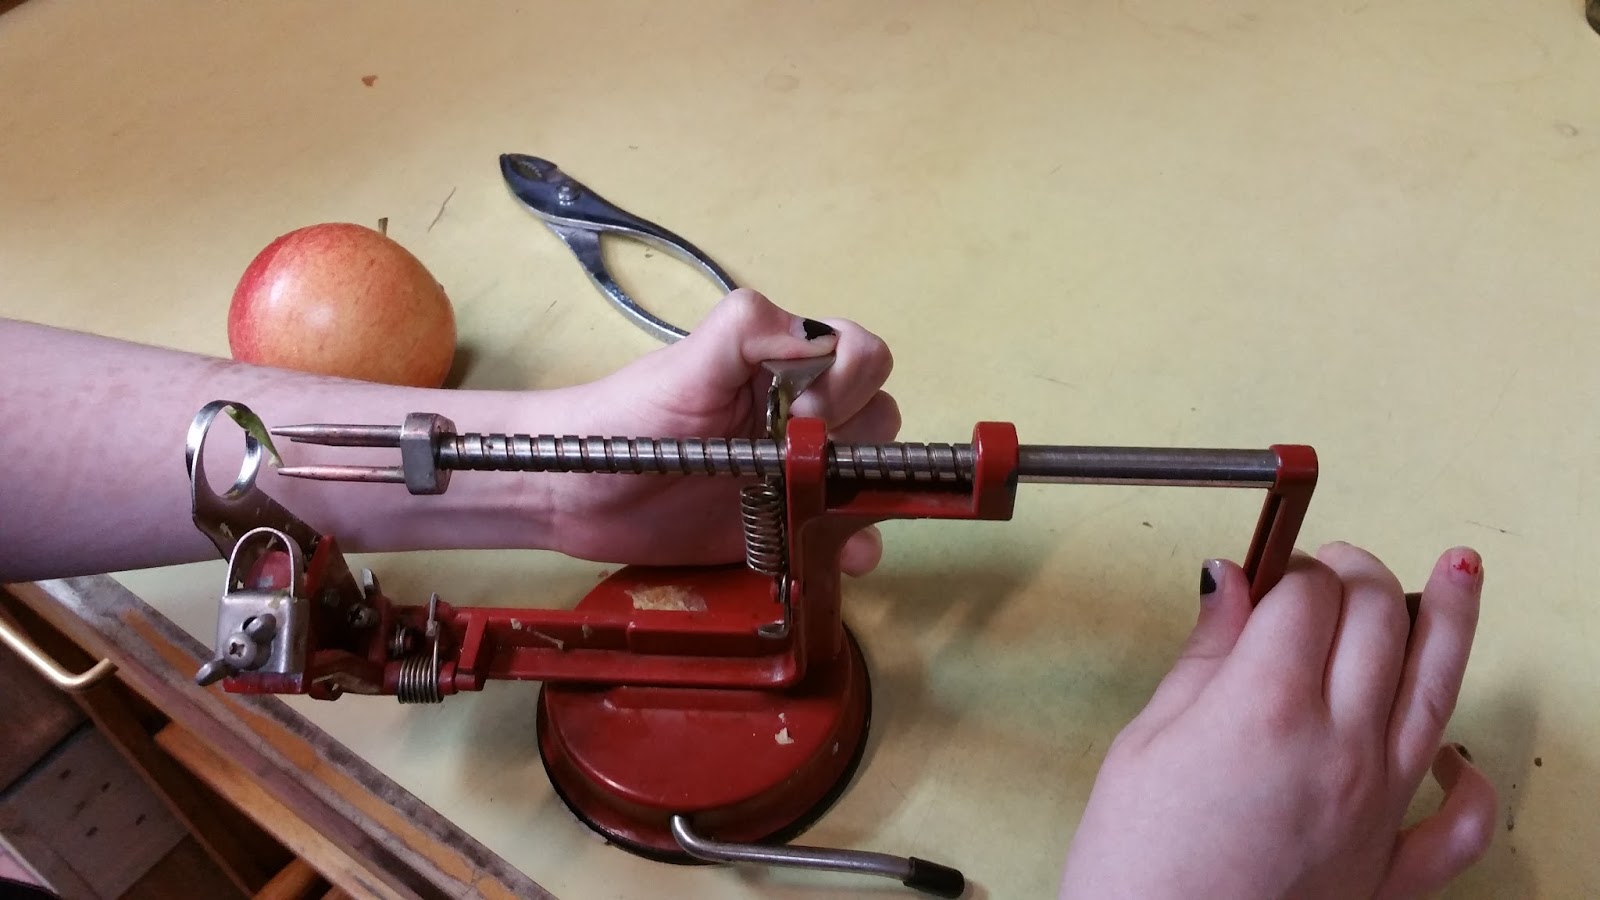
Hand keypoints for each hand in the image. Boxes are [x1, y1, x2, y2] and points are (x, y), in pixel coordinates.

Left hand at [542, 289, 899, 573]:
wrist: (574, 496)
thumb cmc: (624, 421)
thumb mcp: (682, 367)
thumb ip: (745, 330)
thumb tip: (815, 333)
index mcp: (784, 365)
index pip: (862, 357)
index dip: (847, 383)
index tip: (800, 410)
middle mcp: (802, 414)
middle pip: (878, 419)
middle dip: (854, 443)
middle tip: (791, 465)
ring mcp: (797, 474)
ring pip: (871, 477)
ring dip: (863, 496)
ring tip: (822, 512)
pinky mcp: (787, 527)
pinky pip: (845, 535)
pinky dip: (854, 546)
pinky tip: (837, 554)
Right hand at [1058, 544, 1496, 898]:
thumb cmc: (1136, 866)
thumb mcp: (1143, 742)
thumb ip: (1202, 657)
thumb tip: (1230, 584)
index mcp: (1267, 705)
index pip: (1307, 594)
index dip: (1291, 565)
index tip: (1272, 566)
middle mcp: (1339, 745)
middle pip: (1376, 621)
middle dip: (1358, 574)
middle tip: (1333, 566)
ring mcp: (1377, 806)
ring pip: (1438, 689)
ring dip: (1452, 619)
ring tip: (1460, 571)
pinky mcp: (1390, 868)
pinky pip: (1459, 821)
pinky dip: (1470, 781)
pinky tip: (1457, 753)